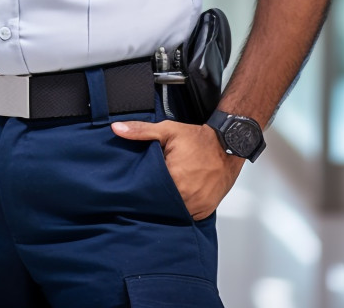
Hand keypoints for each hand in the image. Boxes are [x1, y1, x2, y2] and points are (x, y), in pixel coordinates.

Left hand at [112, 119, 243, 220]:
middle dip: (153, 198)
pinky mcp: (205, 210)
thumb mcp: (167, 130)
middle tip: (148, 190)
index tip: (136, 185)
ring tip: (161, 195)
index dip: (141, 189)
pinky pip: (188, 215)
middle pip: (161, 204)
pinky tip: (176, 199)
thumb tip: (116, 129)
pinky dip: (181, 209)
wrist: (227, 146)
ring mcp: (197, 206)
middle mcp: (186, 197)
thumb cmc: (198, 139)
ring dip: (168, 205)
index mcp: (173, 179)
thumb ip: (140, 131)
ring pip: (174, 212)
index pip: (148, 192)